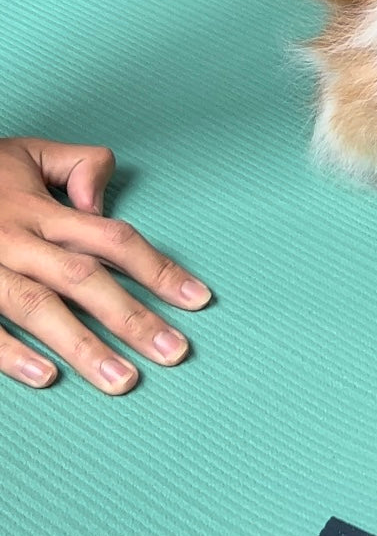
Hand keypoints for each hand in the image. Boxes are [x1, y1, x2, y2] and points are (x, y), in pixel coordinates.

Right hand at [0, 137, 209, 393]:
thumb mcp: (27, 154)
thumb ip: (78, 166)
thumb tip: (104, 198)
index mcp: (42, 210)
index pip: (113, 239)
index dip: (159, 268)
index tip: (198, 299)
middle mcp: (18, 239)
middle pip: (85, 279)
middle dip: (133, 317)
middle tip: (176, 352)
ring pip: (38, 308)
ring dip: (83, 346)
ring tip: (122, 381)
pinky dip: (11, 353)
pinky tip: (47, 377)